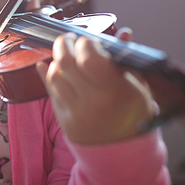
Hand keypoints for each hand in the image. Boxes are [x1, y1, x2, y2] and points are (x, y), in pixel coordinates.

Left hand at [36, 28, 154, 144]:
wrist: (121, 152)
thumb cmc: (131, 113)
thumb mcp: (137, 86)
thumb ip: (126, 59)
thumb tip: (124, 32)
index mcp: (116, 91)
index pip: (90, 58)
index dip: (86, 43)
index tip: (89, 40)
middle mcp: (94, 102)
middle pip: (66, 62)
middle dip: (64, 44)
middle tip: (69, 40)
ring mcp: (76, 112)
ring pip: (54, 75)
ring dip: (56, 60)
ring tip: (65, 56)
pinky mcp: (63, 119)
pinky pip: (49, 90)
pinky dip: (47, 74)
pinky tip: (48, 64)